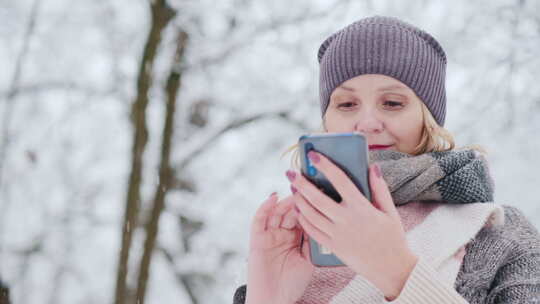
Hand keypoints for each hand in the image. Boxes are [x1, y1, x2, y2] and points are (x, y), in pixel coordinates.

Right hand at [246, 192, 314, 303]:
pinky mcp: (256, 239)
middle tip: (308, 187)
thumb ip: (312, 240)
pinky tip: (274, 197)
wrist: (274, 300)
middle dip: (298, 199)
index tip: (321, 191)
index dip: (310, 204)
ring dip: (285, 201)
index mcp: (295, 238)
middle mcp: (282, 233)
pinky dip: (265, 207)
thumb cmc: (292, 284)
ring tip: (295, 192)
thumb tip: (324, 219)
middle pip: (290, 211)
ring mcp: (269, 235)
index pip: (302, 216)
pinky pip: (259, 219)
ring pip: (276, 212)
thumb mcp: (308, 260)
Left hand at [286, 150, 417, 300]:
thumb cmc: (393, 237)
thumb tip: (372, 167)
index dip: (326, 165)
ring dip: (299, 200)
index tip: (314, 155)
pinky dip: (303, 219)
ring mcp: (338, 235)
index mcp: (362, 208)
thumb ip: (380, 188)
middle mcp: (347, 221)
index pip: (340, 180)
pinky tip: (298, 210)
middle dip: (301, 183)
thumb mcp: (390, 211)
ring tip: (292, 189)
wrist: (392, 269)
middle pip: (317, 198)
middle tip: (291, 172)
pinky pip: (312, 232)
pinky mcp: (333, 247)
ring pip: (311, 215)